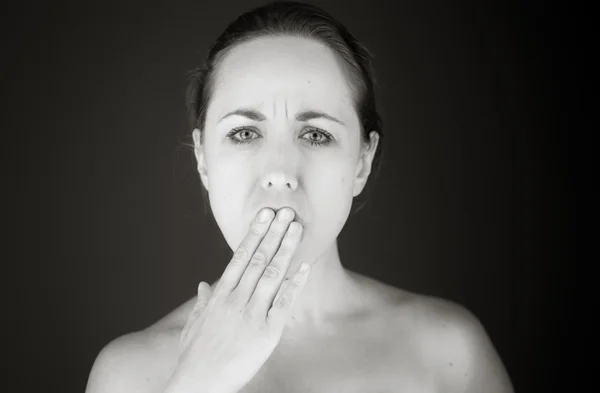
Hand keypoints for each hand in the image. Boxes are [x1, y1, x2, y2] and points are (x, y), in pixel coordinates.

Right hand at [165, 207, 309, 392]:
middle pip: (259, 259)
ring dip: (286, 249)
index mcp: (219, 296)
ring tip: (297, 228)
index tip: (264, 215)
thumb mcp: (193, 326)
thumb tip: (203, 284)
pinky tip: (304, 268)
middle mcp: (236, 300)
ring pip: (272, 274)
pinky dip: (295, 284)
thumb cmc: (194, 356)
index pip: (240, 256)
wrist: (198, 384)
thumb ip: (201, 303)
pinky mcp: (266, 333)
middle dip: (274, 233)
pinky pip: (284, 304)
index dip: (254, 234)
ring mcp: (252, 315)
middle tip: (287, 211)